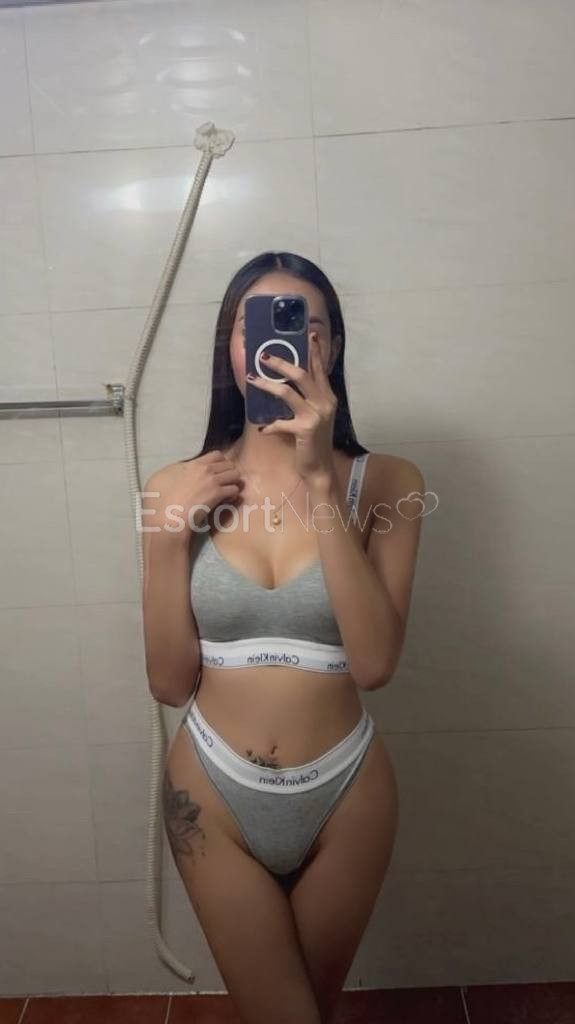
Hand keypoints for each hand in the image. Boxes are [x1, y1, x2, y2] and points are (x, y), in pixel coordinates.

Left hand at [246, 333, 336, 483]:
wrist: (320, 468)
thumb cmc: (314, 442)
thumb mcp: (314, 417)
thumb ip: (306, 401)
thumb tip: (286, 385)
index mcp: (328, 397)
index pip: (319, 369)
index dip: (314, 351)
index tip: (308, 334)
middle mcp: (324, 403)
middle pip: (301, 374)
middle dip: (281, 362)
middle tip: (264, 356)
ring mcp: (315, 416)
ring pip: (287, 392)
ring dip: (267, 385)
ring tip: (252, 379)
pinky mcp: (305, 430)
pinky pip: (281, 422)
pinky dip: (270, 425)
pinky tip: (263, 429)